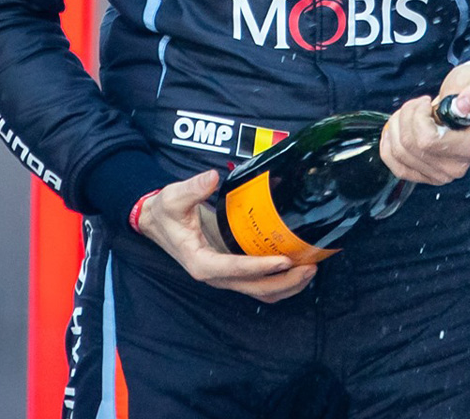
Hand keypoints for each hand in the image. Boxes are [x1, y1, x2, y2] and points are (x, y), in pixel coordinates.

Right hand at [135, 170, 316, 301]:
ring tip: (311, 268)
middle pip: (254, 288)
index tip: (284, 260)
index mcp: (200, 262)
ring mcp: (226, 276)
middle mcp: (215, 275)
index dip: (259, 267)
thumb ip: (192, 189)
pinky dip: (281, 281)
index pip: (233, 269)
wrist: (158, 223)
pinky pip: (260, 284)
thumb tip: (212, 178)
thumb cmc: (166, 212)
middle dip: (285, 281)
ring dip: (288, 285)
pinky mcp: (234, 271)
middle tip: (310, 265)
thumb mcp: (172, 198)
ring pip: (260, 292)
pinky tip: (299, 267)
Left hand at [378, 64, 469, 184]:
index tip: (425, 101)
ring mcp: (439, 176)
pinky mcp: (424, 176)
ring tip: (409, 112)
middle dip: (406, 117)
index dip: (418, 117)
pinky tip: (394, 129)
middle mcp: (455, 168)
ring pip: (399, 153)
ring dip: (396, 127)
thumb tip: (463, 105)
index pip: (429, 141)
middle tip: (418, 103)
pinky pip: (395, 166)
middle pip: (410, 146)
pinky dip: (388, 145)